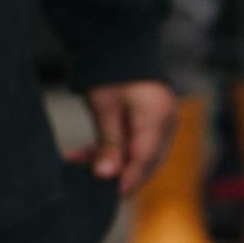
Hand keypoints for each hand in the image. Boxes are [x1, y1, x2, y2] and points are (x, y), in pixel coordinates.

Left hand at [70, 79, 176, 195]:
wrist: (117, 49)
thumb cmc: (111, 74)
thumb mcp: (105, 107)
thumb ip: (109, 142)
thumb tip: (105, 175)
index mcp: (158, 117)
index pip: (146, 156)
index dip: (130, 177)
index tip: (116, 193)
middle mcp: (165, 125)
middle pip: (145, 161)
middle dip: (121, 175)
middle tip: (97, 189)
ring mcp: (157, 126)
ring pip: (135, 156)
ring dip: (109, 163)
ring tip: (80, 168)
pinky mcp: (145, 126)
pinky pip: (129, 146)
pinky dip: (107, 152)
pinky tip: (78, 157)